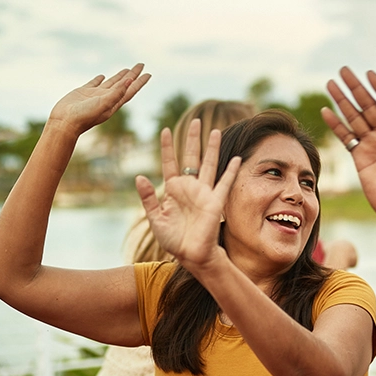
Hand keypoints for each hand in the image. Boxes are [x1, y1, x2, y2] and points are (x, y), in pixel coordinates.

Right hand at [48, 63, 149, 134]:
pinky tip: (102, 76)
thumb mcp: (103, 104)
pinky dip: (99, 79)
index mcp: (113, 103)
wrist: (64, 122)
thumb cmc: (84, 116)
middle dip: (132, 75)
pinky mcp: (82, 92)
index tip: (149, 73)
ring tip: (126, 69)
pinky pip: (94, 83)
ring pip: (110, 83)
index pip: (130, 90)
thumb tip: (130, 81)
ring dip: (119, 76)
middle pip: (123, 84)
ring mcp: (94, 96)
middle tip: (141, 64)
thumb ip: (117, 93)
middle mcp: (106, 99)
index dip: (140, 82)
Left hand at [135, 119, 241, 270]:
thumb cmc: (173, 239)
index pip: (170, 163)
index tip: (165, 130)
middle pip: (192, 158)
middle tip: (195, 121)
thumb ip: (147, 198)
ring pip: (208, 165)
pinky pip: (224, 183)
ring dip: (212, 148)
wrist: (190, 255)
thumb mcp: (155, 219)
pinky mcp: (215, 202)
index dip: (168, 147)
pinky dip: (230, 171)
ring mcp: (203, 193)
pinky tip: (236, 158)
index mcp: (173, 190)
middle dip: (193, 140)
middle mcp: (189, 187)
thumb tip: (139, 177)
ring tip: (215, 131)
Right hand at [321, 67, 375, 234]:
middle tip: (343, 70)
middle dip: (357, 88)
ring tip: (331, 84)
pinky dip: (336, 125)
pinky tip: (326, 111)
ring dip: (343, 101)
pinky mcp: (361, 158)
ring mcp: (374, 145)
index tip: (369, 74)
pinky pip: (347, 137)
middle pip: (370, 105)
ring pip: (356, 117)